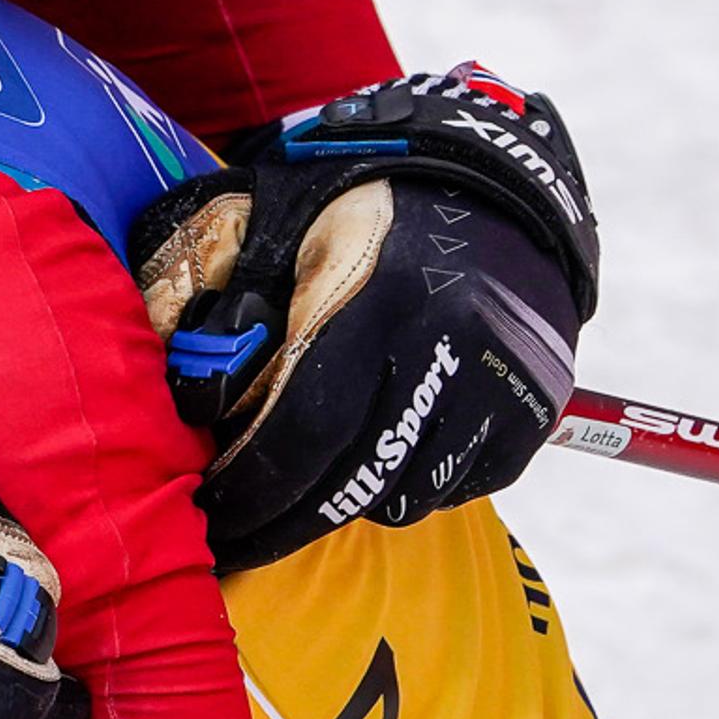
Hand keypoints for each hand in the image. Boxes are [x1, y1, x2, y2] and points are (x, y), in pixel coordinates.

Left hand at [134, 63, 593, 573]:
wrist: (481, 178)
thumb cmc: (345, 200)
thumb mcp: (262, 214)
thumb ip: (211, 289)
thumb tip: (182, 393)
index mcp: (374, 293)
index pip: (305, 426)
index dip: (252, 484)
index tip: (207, 516)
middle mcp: (449, 343)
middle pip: (357, 476)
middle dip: (285, 520)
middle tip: (236, 541)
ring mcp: (503, 382)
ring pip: (408, 492)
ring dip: (346, 499)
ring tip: (299, 486)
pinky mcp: (535, 409)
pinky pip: (460, 487)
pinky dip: (409, 487)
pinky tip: (371, 459)